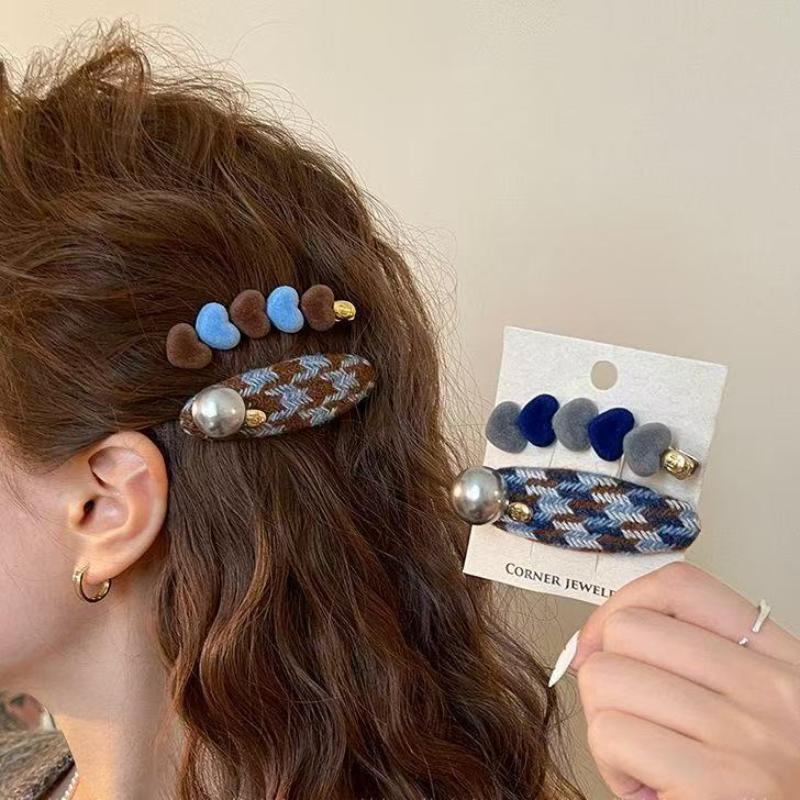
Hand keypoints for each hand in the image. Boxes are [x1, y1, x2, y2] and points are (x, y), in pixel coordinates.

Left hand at [567, 562, 799, 799]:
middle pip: (627, 631)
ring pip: (606, 679)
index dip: (623, 604)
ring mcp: (746, 738)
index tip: (607, 639)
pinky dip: (613, 767)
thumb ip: (703, 661)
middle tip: (635, 717)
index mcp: (780, 661)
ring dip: (608, 723)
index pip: (681, 586)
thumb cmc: (778, 781)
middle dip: (608, 674)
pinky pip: (612, 736)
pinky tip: (649, 787)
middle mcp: (769, 690)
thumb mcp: (765, 705)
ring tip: (646, 756)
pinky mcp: (718, 788)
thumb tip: (603, 640)